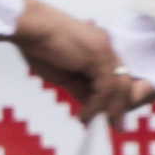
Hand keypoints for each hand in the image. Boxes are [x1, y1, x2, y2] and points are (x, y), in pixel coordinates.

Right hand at [5, 0, 152, 117]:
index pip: (117, 78)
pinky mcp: (98, 56)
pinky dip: (96, 105)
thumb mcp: (66, 75)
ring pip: (119, 87)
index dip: (117, 99)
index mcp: (102, 50)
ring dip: (110, 110)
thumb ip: (82, 90)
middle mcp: (108, 48)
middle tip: (116, 126)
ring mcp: (105, 50)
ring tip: (96, 124)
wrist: (30, 28)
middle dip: (120, 107)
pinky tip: (85, 115)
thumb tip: (93, 108)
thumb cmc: (41, 47)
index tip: (111, 117)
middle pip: (124, 82)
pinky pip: (105, 88)